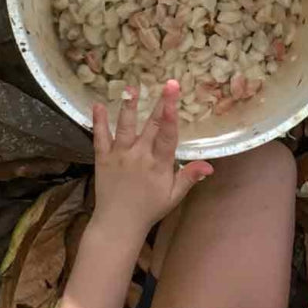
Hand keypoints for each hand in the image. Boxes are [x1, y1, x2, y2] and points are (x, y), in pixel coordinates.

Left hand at [92, 81, 212, 234]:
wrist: (118, 224)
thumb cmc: (149, 209)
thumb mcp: (173, 196)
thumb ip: (189, 178)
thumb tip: (210, 166)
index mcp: (158, 165)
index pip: (168, 136)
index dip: (172, 115)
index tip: (177, 99)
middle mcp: (139, 156)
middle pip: (152, 126)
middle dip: (160, 104)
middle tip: (167, 83)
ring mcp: (119, 156)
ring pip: (125, 127)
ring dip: (129, 106)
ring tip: (132, 88)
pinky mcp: (103, 158)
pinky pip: (99, 138)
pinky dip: (98, 122)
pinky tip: (96, 106)